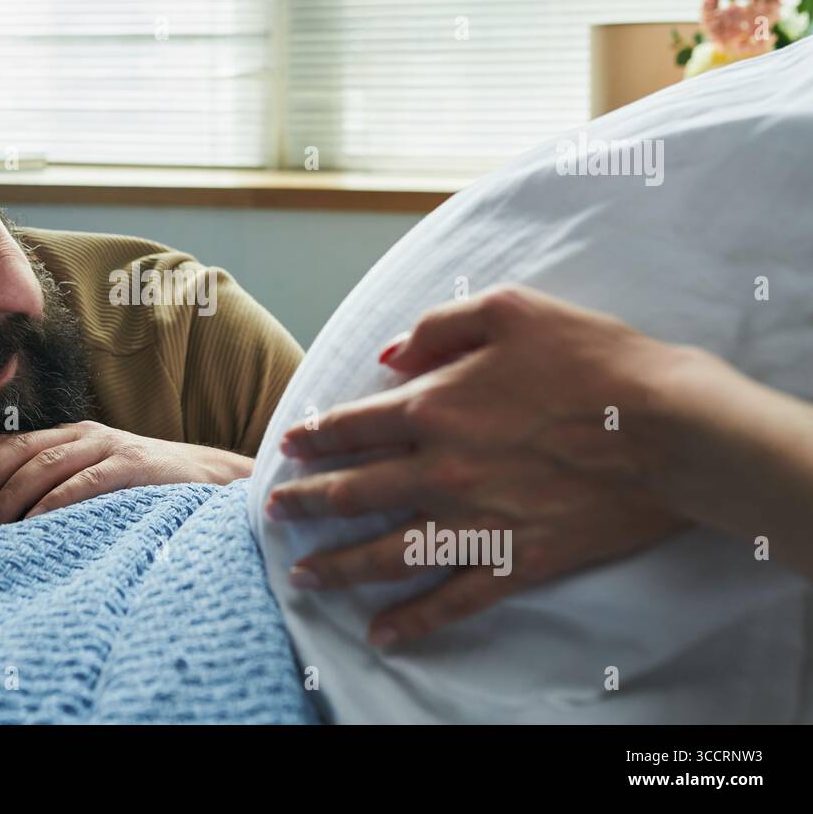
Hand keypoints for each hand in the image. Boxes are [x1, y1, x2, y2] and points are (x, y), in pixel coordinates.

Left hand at [0, 420, 252, 528]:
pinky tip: (32, 524)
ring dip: (9, 495)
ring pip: (44, 466)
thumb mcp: (98, 476)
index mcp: (70, 436)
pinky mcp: (129, 466)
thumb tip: (9, 512)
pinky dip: (53, 503)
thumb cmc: (148, 484)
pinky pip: (82, 484)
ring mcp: (107, 447)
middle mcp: (82, 435)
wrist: (211, 477)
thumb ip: (61, 484)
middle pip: (18, 449)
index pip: (9, 438)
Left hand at [266, 285, 686, 646]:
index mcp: (433, 407)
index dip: (313, 436)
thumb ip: (438, 327)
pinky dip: (413, 621)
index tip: (287, 447)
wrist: (671, 429)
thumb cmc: (594, 359)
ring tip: (301, 577)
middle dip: (304, 505)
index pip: (351, 426)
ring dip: (336, 568)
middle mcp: (439, 470)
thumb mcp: (511, 310)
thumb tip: (387, 354)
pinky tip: (382, 636)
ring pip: (384, 554)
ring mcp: (474, 522)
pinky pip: (451, 600)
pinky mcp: (515, 561)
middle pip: (351, 494)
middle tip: (274, 514)